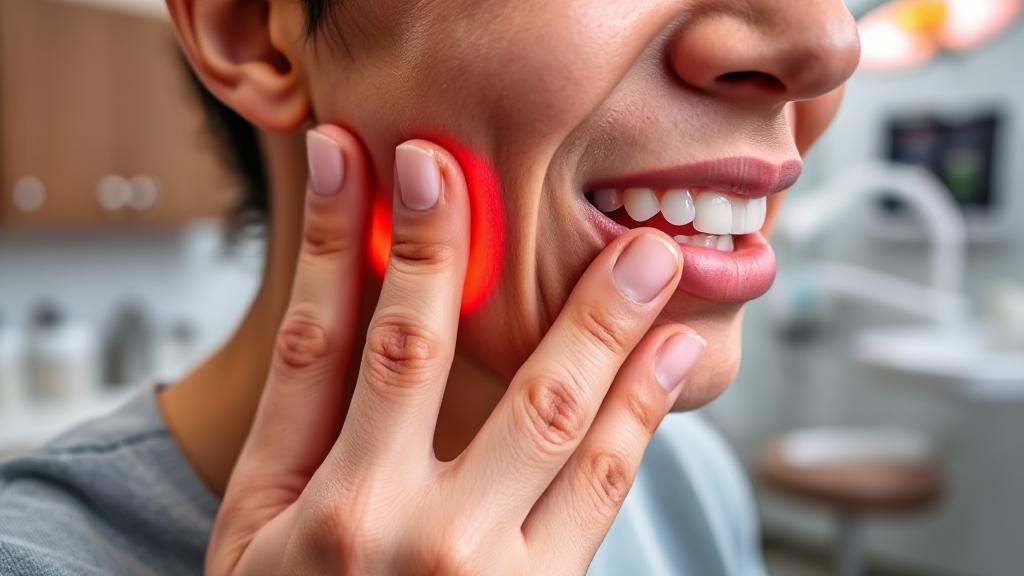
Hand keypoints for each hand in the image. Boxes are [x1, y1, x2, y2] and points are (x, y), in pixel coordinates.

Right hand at [206, 125, 705, 574]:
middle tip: (493, 170)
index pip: (328, 337)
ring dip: (600, 318)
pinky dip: (641, 408)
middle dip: (461, 249)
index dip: (352, 238)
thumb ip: (304, 420)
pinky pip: (604, 485)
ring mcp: (485, 568)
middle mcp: (394, 533)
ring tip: (641, 255)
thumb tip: (337, 291)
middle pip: (429, 355)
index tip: (373, 159)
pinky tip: (666, 354)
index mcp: (311, 510)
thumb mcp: (260, 533)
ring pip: (552, 415)